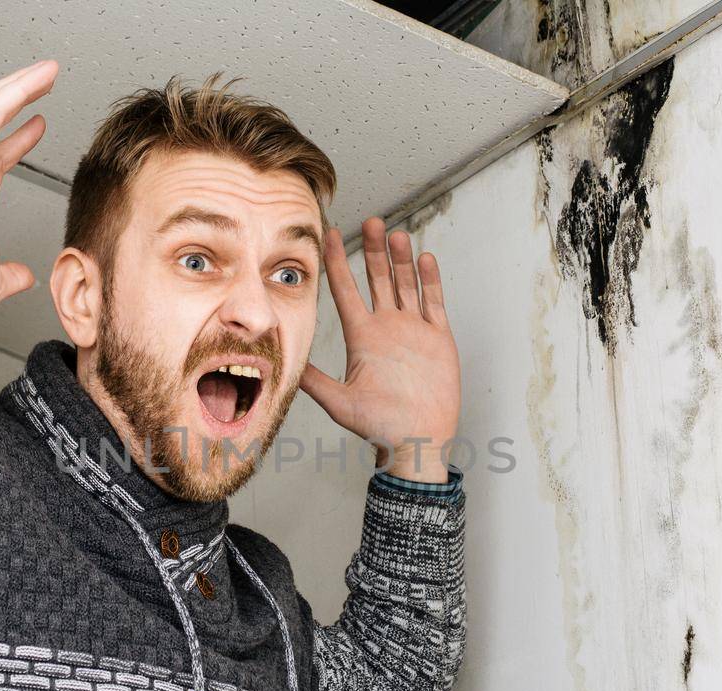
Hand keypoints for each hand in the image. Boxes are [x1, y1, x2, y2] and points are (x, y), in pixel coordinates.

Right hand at [0, 60, 58, 313]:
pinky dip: (19, 88)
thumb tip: (25, 278)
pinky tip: (40, 76)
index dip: (20, 139)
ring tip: (48, 69)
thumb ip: (12, 276)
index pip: (1, 156)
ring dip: (21, 83)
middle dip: (19, 98)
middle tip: (44, 84)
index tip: (38, 125)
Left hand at [301, 217, 460, 482]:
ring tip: (395, 234)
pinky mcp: (438, 337)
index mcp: (362, 336)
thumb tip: (283, 363)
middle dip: (373, 250)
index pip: (346, 290)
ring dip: (401, 259)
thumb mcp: (339, 401)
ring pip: (406, 284)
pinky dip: (430, 281)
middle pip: (378, 278)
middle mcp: (386, 327)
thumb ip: (313, 380)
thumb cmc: (378, 426)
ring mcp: (413, 330)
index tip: (328, 234)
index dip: (337, 262)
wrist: (416, 439)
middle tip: (371, 220)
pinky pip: (434, 302)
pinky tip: (425, 258)